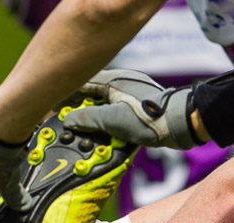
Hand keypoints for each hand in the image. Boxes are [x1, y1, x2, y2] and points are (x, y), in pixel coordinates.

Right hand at [64, 71, 199, 149]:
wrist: (180, 124)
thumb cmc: (148, 119)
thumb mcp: (113, 120)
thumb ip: (87, 118)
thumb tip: (67, 120)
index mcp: (114, 79)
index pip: (82, 82)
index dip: (66, 93)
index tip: (53, 104)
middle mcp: (122, 82)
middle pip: (92, 92)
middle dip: (78, 106)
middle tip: (65, 120)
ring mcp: (131, 93)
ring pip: (103, 102)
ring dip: (92, 115)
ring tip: (81, 129)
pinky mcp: (139, 105)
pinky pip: (115, 109)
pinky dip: (106, 119)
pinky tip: (102, 131)